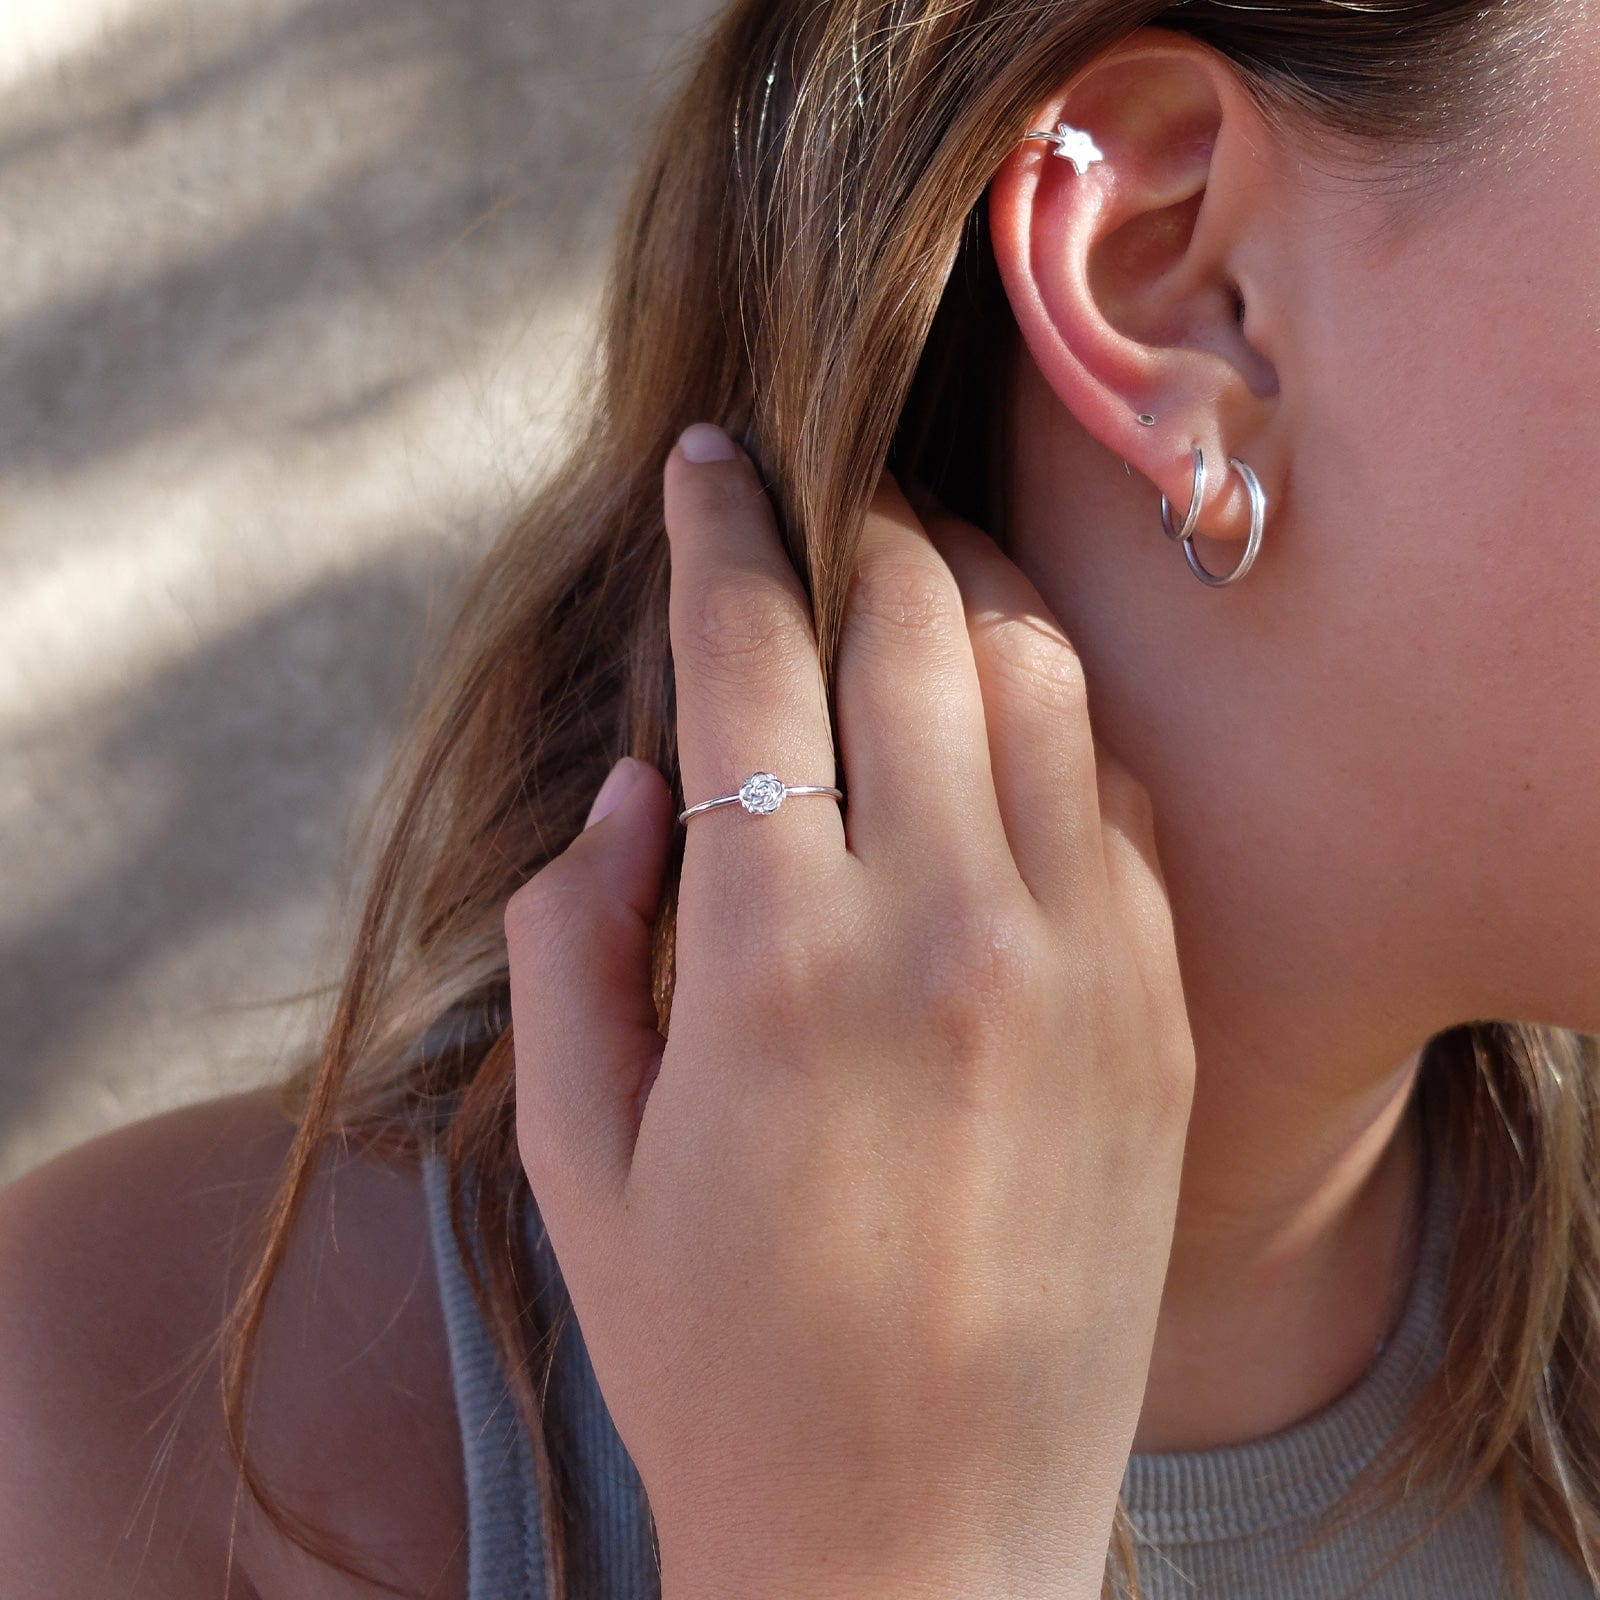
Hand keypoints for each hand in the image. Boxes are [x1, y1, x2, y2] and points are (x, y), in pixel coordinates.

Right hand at [504, 424, 1196, 1599]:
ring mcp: (1082, 962)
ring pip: (1037, 675)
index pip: (749, 659)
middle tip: (811, 496)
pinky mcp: (1162, 1008)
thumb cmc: (716, 1359)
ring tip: (907, 571)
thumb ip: (568, 936)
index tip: (705, 462)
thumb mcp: (574, 1155)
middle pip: (912, 621)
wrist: (919, 1537)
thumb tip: (632, 785)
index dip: (720, 532)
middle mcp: (946, 933)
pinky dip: (1047, 713)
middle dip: (851, 522)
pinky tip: (995, 717)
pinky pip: (1111, 791)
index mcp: (773, 965)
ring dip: (964, 589)